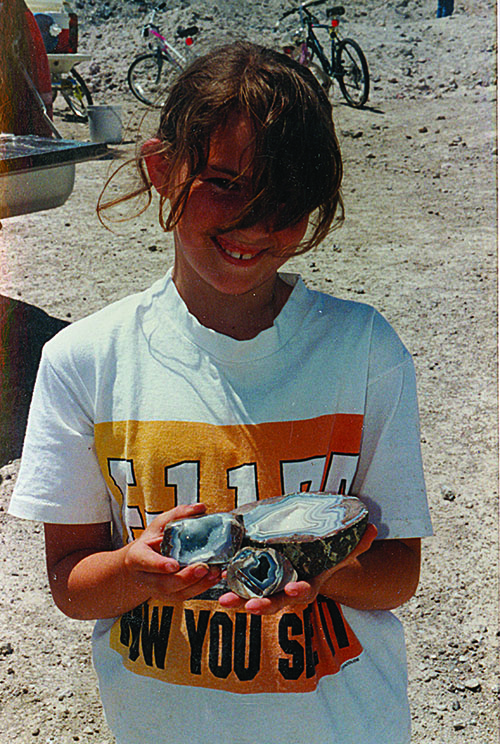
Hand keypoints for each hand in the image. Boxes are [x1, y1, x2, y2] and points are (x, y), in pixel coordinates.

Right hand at [123, 503, 222, 603]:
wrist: (140, 566)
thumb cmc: (150, 543)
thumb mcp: (159, 525)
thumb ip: (178, 515)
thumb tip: (200, 508)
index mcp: (138, 556)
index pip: (145, 561)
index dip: (159, 565)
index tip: (173, 564)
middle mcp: (145, 577)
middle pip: (164, 583)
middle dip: (185, 577)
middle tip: (203, 567)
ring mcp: (156, 590)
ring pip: (176, 593)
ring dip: (197, 585)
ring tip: (214, 573)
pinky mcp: (169, 596)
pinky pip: (185, 596)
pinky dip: (201, 588)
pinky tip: (214, 578)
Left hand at [218, 523, 377, 614]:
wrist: (311, 565)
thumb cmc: (326, 556)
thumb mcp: (342, 550)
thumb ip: (357, 542)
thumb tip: (375, 529)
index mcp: (308, 583)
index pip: (305, 591)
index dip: (299, 591)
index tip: (293, 589)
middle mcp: (287, 590)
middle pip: (274, 602)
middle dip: (261, 605)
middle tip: (247, 607)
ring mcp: (269, 587)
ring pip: (253, 599)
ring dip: (238, 600)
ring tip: (223, 601)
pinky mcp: (253, 580)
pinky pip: (239, 586)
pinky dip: (228, 585)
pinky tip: (214, 578)